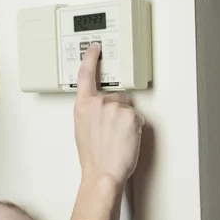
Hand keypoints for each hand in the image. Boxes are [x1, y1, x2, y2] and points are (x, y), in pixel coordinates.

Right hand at [69, 43, 144, 219]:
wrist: (102, 172)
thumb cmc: (93, 157)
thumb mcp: (82, 130)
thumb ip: (90, 112)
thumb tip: (101, 110)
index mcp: (82, 106)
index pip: (86, 74)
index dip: (91, 58)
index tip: (95, 47)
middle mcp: (98, 103)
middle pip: (116, 96)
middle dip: (117, 110)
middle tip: (112, 131)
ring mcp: (115, 108)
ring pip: (128, 108)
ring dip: (126, 121)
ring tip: (118, 138)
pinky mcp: (130, 115)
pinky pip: (137, 117)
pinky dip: (135, 128)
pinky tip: (126, 139)